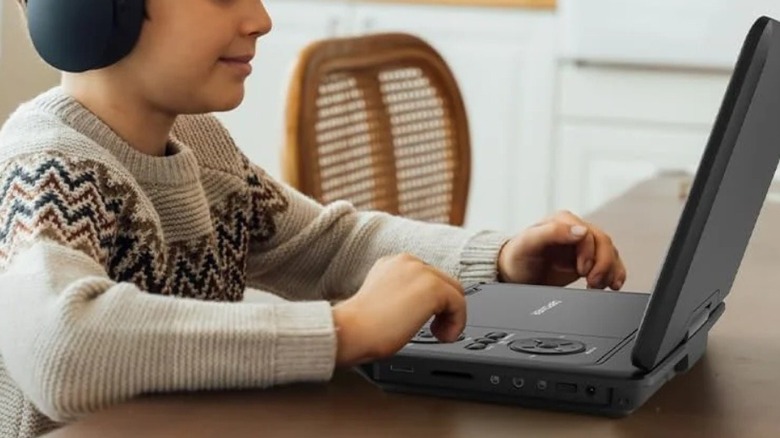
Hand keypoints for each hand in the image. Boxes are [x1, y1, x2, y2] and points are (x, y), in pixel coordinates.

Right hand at [332, 253, 465, 366]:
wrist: (352, 331)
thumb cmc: (360, 326)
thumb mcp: (384, 301)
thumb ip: (402, 295)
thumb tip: (417, 308)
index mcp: (394, 263)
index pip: (427, 277)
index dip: (432, 302)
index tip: (426, 320)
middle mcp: (409, 261)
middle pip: (444, 282)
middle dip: (444, 307)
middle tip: (435, 329)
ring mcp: (421, 271)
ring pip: (455, 292)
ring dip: (451, 316)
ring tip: (439, 334)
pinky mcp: (433, 287)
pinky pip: (459, 304)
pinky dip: (456, 323)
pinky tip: (441, 336)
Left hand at [497, 210, 626, 289]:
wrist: (515, 274)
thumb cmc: (517, 257)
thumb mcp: (528, 243)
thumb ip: (552, 232)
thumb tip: (581, 230)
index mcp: (562, 221)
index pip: (588, 233)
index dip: (589, 253)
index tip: (581, 271)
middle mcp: (575, 230)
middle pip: (604, 243)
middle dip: (602, 265)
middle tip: (592, 282)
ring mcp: (584, 245)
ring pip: (610, 253)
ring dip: (610, 271)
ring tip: (598, 286)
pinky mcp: (588, 259)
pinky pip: (611, 263)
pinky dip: (615, 274)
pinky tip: (612, 285)